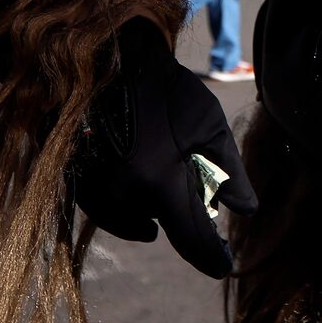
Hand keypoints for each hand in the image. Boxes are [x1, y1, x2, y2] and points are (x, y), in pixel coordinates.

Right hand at [72, 18, 257, 276]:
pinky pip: (104, 209)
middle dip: (179, 216)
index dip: (211, 256)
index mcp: (160, 180)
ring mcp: (94, 187)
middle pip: (160, 227)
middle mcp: (122, 193)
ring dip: (149, 211)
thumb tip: (246, 212)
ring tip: (161, 188)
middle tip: (191, 191)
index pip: (192, 239)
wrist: (108, 57)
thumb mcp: (208, 125)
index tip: (222, 266)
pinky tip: (136, 188)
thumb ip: (230, 172)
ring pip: (129, 220)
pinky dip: (123, 206)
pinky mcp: (75, 179)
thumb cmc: (166, 89)